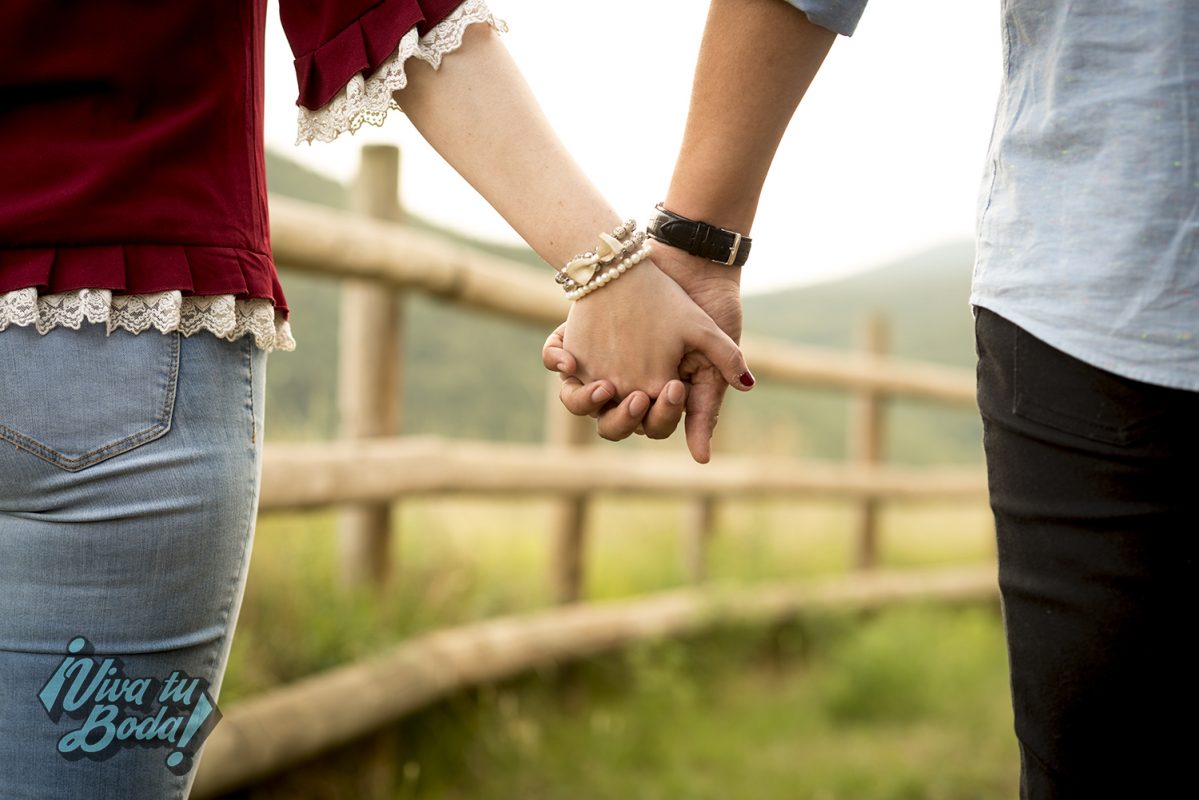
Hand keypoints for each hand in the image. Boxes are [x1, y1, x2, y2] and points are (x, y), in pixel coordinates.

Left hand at [544, 249, 751, 461]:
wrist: (682, 256)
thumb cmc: (703, 306)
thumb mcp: (710, 350)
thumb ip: (708, 404)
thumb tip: (702, 461)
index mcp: (657, 395)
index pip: (652, 424)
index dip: (661, 415)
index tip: (672, 387)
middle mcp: (624, 385)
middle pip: (612, 424)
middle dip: (622, 417)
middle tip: (636, 397)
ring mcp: (597, 365)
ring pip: (578, 401)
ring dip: (586, 400)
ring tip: (603, 386)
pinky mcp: (576, 338)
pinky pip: (554, 359)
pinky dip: (555, 360)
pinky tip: (567, 358)